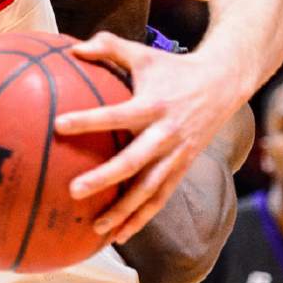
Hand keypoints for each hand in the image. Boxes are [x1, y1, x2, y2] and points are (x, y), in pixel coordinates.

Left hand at [54, 32, 244, 241]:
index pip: (117, 114)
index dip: (89, 120)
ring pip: (150, 190)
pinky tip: (119, 235)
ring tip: (96, 228)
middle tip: (74, 190)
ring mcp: (177, 155)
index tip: (59, 125)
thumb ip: (109, 46)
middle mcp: (166, 134)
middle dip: (105, 178)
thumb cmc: (174, 68)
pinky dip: (141, 218)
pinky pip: (160, 198)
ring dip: (124, 211)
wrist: (223, 84)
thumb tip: (73, 46)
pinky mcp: (182, 168)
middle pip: (134, 161)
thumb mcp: (143, 53)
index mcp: (154, 105)